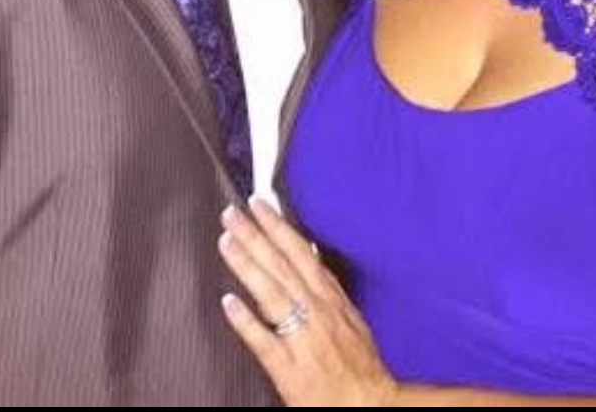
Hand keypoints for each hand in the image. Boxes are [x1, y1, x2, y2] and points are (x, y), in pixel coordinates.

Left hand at [219, 198, 396, 406]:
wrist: (369, 408)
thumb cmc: (360, 367)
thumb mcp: (350, 318)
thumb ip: (327, 289)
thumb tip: (308, 256)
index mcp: (330, 299)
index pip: (301, 253)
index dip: (278, 227)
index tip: (259, 204)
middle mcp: (317, 312)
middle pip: (282, 266)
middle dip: (255, 236)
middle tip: (231, 213)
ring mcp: (304, 339)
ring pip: (272, 294)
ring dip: (247, 265)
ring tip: (226, 242)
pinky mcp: (290, 370)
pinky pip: (265, 342)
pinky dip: (247, 322)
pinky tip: (228, 303)